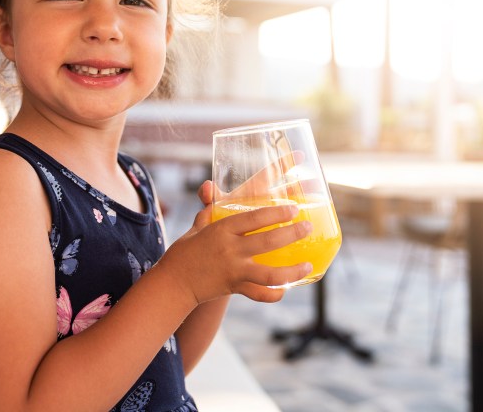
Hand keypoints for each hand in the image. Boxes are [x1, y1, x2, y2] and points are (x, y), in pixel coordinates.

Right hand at [159, 180, 312, 304]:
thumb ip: (209, 209)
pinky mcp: (235, 288)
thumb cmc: (185, 252)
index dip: (276, 213)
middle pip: (268, 242)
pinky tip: (287, 288)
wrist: (173, 283)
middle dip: (292, 234)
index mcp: (221, 231)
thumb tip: (211, 187)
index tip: (293, 209)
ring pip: (270, 274)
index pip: (254, 218)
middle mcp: (230, 251)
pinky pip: (260, 294)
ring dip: (292, 270)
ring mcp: (234, 272)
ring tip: (308, 264)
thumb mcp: (197, 227)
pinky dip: (275, 293)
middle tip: (307, 228)